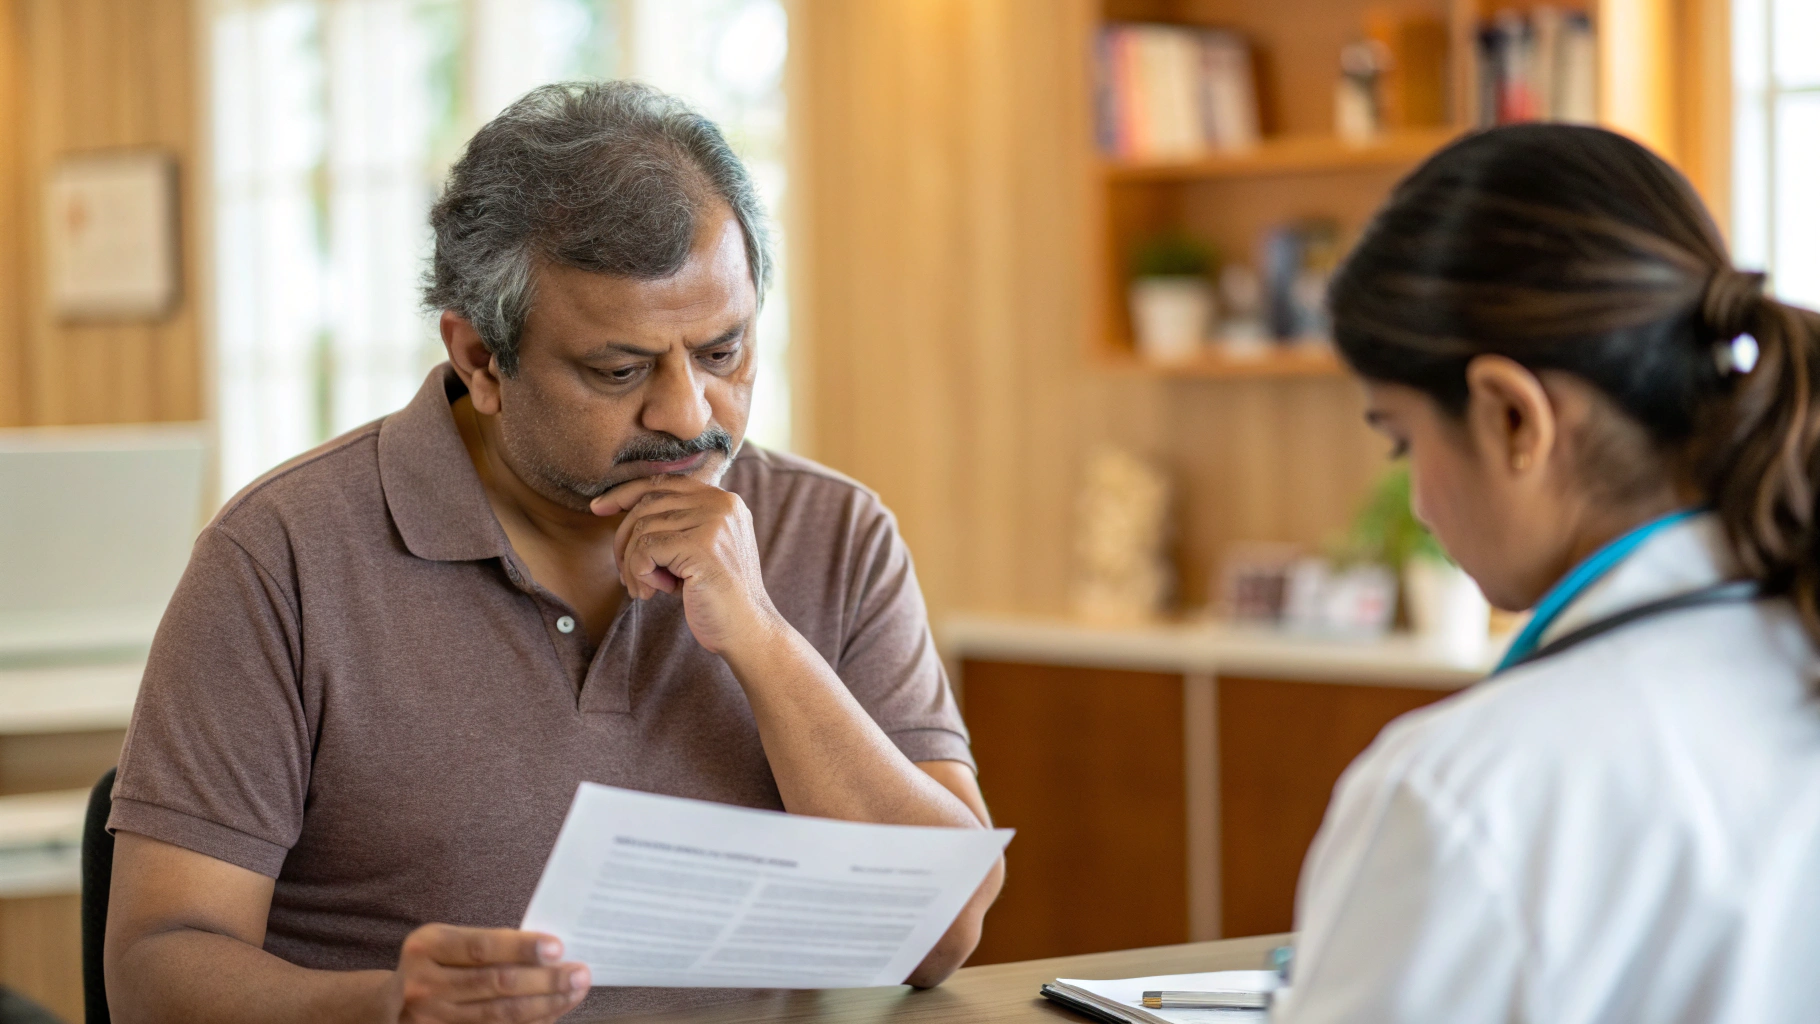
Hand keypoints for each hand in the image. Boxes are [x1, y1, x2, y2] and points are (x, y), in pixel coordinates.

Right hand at [384, 924, 588, 1023]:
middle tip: (579, 973)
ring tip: (575, 991)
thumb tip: (548, 950)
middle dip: (543, 979)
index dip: (520, 948)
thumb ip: (487, 944)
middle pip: (494, 984)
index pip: (481, 948)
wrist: (392, 1004)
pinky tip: (553, 1012)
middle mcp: (425, 985)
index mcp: (427, 947)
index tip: (557, 947)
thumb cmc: (434, 962)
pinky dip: (530, 1023)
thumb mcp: (446, 941)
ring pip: (499, 1014)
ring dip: (544, 1004)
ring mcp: (433, 1018)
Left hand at [591, 474, 781, 654]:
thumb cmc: (716, 595)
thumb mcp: (697, 549)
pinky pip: (646, 549)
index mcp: (723, 500)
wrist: (747, 630)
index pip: (664, 482)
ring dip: (632, 564)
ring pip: (643, 528)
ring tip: (645, 589)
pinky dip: (640, 573)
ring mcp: (714, 522)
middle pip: (648, 504)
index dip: (626, 493)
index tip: (598, 508)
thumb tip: (620, 505)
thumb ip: (675, 524)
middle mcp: (721, 503)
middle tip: (627, 576)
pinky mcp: (702, 546)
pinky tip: (653, 592)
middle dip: (625, 540)